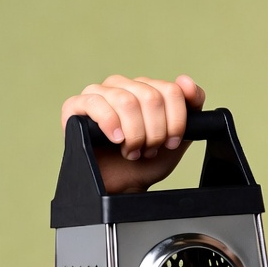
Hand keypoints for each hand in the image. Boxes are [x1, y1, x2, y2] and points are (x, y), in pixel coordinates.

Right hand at [60, 74, 205, 193]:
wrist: (122, 185)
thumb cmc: (147, 160)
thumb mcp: (179, 136)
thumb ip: (192, 107)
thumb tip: (185, 80)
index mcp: (147, 88)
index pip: (171, 90)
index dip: (176, 122)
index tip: (172, 142)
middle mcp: (123, 86)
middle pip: (151, 97)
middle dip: (155, 132)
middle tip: (149, 149)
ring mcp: (99, 93)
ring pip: (126, 101)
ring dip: (134, 134)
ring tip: (131, 150)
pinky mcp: (75, 106)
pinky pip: (95, 103)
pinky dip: (110, 123)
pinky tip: (116, 139)